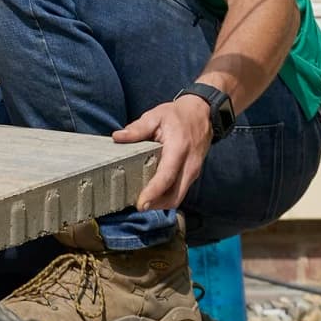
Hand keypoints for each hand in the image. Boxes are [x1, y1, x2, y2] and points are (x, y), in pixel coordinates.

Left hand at [114, 95, 212, 211]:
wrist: (203, 114)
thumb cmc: (178, 115)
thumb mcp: (155, 116)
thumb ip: (137, 129)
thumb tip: (117, 137)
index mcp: (179, 149)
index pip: (166, 177)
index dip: (153, 193)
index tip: (141, 203)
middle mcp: (189, 164)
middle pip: (175, 195)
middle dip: (156, 204)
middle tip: (137, 205)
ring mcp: (193, 171)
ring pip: (178, 196)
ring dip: (161, 203)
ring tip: (142, 201)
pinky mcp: (192, 174)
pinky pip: (180, 191)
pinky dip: (167, 196)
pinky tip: (153, 194)